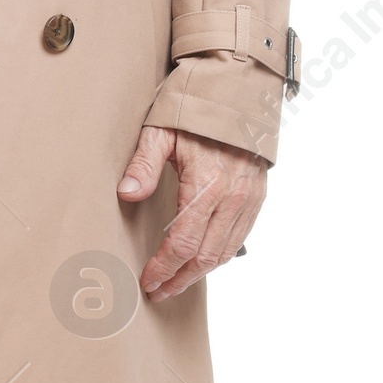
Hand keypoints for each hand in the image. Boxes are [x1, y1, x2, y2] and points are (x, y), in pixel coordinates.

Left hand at [117, 123, 268, 300]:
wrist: (239, 91)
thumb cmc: (197, 109)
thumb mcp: (161, 131)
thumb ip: (143, 165)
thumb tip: (126, 194)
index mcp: (207, 184)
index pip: (182, 243)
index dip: (164, 268)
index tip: (148, 281)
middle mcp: (232, 197)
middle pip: (204, 256)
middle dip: (179, 279)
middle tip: (158, 291)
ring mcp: (248, 199)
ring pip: (224, 253)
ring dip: (199, 274)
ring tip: (176, 283)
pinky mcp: (257, 198)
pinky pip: (239, 238)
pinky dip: (219, 256)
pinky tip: (201, 261)